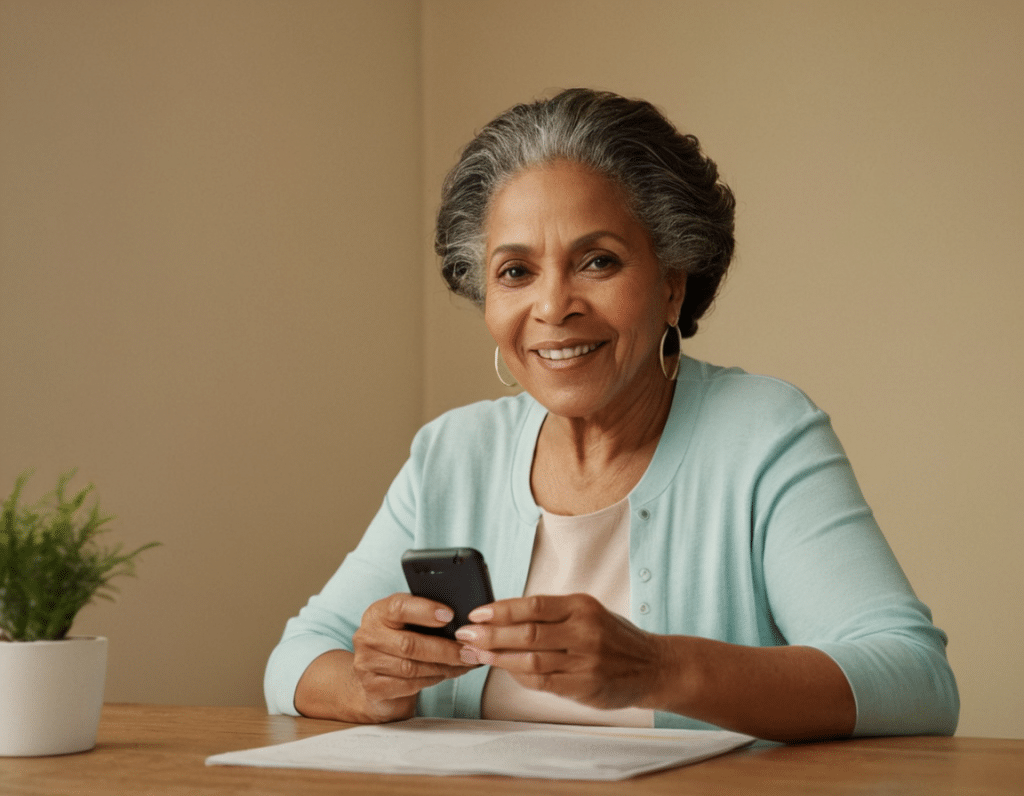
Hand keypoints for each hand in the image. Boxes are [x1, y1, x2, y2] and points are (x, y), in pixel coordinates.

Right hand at [350, 593, 476, 721]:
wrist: (375, 678)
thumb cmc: (399, 644)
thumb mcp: (407, 623)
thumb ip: (426, 618)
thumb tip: (465, 621)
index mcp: (378, 613)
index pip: (398, 607)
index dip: (425, 610)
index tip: (450, 615)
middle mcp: (368, 636)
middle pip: (409, 644)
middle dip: (445, 648)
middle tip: (471, 650)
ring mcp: (367, 664)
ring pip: (411, 668)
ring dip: (444, 667)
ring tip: (465, 663)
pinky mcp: (373, 688)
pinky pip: (409, 685)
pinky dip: (433, 680)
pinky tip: (447, 674)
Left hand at [454, 593, 663, 710]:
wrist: (652, 666)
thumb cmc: (614, 637)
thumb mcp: (588, 613)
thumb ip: (553, 614)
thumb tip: (504, 615)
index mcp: (582, 607)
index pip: (533, 605)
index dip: (501, 610)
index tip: (476, 613)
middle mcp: (584, 632)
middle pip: (527, 633)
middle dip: (491, 634)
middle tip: (466, 634)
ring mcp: (584, 661)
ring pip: (531, 660)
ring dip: (498, 657)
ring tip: (476, 653)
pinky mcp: (583, 686)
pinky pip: (542, 682)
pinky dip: (518, 675)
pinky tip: (503, 669)